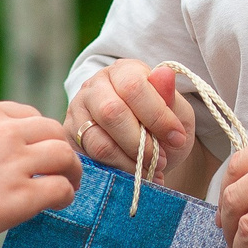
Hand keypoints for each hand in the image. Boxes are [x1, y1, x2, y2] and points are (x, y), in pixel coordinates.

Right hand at [0, 100, 79, 247]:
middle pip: (53, 130)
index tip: (37, 152)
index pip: (27, 114)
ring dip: (72, 172)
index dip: (38, 135)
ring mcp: (15, 161)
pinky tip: (57, 206)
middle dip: (60, 149)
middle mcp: (4, 131)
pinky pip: (62, 188)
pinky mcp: (22, 195)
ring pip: (65, 155)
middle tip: (62, 171)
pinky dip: (66, 196)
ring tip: (69, 187)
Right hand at [66, 60, 195, 174]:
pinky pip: (90, 158)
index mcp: (123, 71)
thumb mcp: (175, 110)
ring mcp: (78, 110)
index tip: (177, 138)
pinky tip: (134, 176)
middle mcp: (95, 86)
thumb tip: (165, 75)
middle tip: (161, 160)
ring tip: (150, 170)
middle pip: (112, 112)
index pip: (134, 87)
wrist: (142, 144)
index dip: (157, 116)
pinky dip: (116, 171)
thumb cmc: (159, 123)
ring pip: (98, 140)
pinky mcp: (70, 137)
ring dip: (128, 161)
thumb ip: (170, 97)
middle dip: (141, 143)